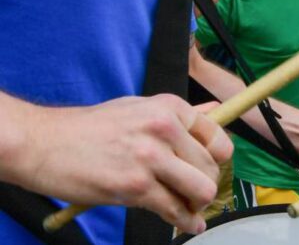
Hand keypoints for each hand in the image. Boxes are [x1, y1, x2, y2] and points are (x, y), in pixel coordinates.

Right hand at [20, 96, 231, 234]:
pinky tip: (188, 224)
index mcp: (169, 107)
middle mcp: (165, 129)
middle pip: (211, 166)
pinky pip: (175, 210)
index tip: (212, 168)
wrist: (45, 143)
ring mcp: (151, 158)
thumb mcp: (139, 108)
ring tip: (189, 206)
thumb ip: (179, 116)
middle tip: (194, 193)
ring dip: (198, 203)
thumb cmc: (91, 127)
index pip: (217, 136)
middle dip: (206, 183)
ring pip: (201, 189)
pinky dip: (185, 221)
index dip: (218, 157)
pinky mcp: (136, 187)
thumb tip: (215, 113)